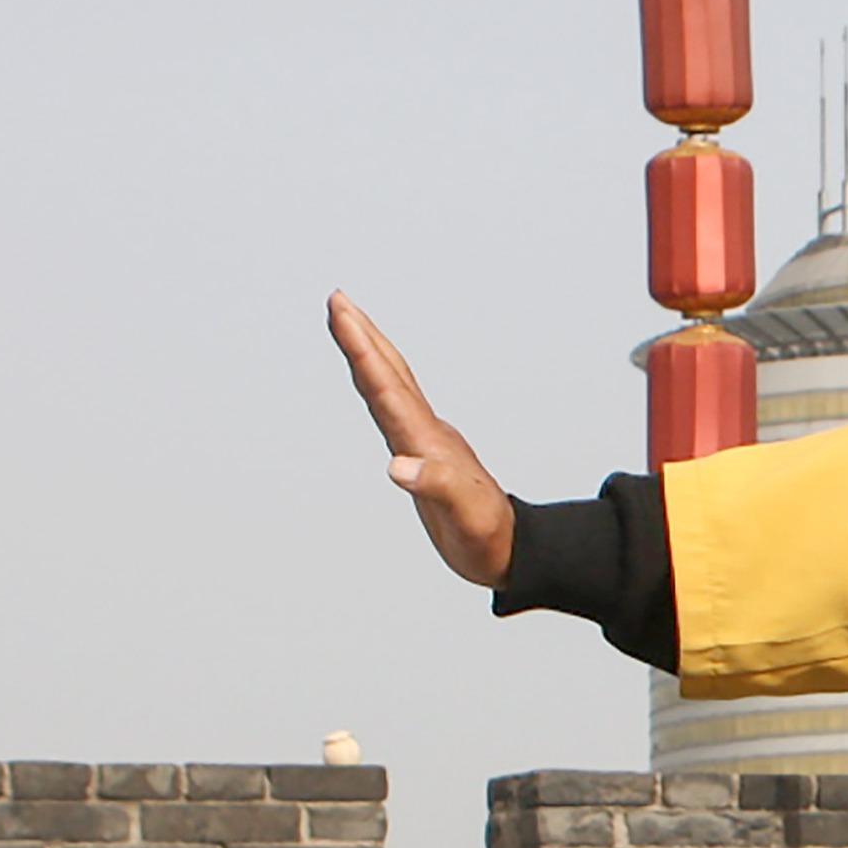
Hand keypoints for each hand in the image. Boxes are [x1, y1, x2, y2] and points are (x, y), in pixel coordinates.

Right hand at [329, 294, 515, 587]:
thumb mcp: (463, 516)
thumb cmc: (487, 536)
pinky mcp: (425, 452)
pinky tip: (373, 379)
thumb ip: (435, 488)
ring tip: (349, 324)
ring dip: (369, 353)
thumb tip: (397, 467)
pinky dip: (378, 384)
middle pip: (390, 374)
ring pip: (393, 384)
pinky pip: (395, 406)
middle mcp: (426, 432)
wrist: (510, 548)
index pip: (388, 388)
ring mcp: (426, 439)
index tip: (342, 314)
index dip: (363, 351)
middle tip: (337, 299)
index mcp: (427, 442)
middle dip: (362, 336)